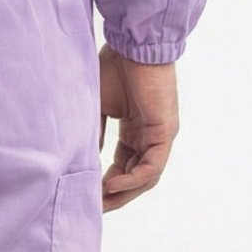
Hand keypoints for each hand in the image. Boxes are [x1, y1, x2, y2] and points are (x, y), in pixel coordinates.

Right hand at [98, 47, 178, 212]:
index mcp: (136, 129)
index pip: (124, 166)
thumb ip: (95, 133)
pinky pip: (152, 166)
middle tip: (93, 208)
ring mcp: (160, 135)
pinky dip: (132, 180)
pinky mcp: (165, 132)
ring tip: (101, 202)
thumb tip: (86, 159)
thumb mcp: (97, 106)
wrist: (132, 43)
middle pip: (136, 177)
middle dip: (115, 195)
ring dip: (124, 193)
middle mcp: (151, 136)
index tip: (87, 194)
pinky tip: (111, 185)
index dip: (106, 183)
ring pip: (146, 177)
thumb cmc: (114, 66)